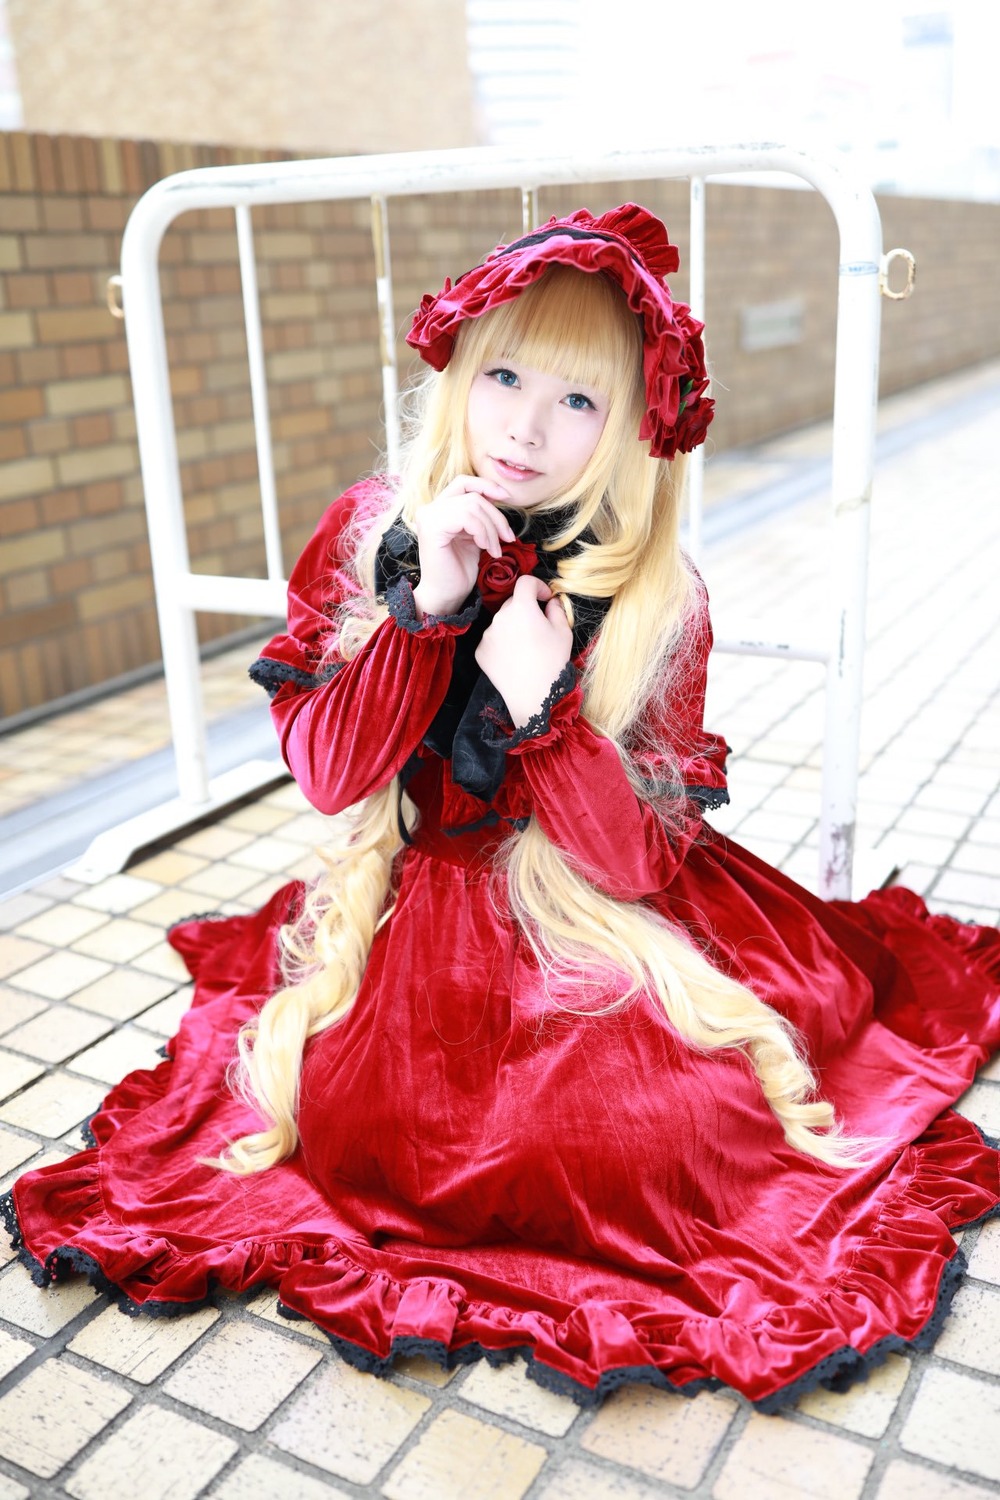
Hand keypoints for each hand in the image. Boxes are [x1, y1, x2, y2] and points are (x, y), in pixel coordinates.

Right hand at [411, 476, 514, 618]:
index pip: (464, 483)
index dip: (486, 485)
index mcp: (438, 508)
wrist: (447, 595)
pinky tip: (484, 548)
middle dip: (496, 516)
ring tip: (494, 549)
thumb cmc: (459, 570)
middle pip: (473, 495)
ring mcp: (429, 516)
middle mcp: (430, 509)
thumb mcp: (474, 535)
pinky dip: (483, 532)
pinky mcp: (432, 527)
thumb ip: (480, 516)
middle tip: (507, 538)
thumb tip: (498, 495)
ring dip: (491, 529)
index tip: (506, 497)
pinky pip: (467, 517)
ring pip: (473, 505)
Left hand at [475, 575, 573, 727]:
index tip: (545, 598)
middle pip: (512, 603)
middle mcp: (499, 617)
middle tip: (539, 627)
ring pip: (502, 622)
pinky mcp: (480, 651)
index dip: (537, 586)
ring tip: (526, 648)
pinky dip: (502, 643)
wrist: (533, 696)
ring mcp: (487, 634)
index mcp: (521, 607)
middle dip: (526, 609)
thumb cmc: (553, 662)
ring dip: (513, 627)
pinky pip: (493, 639)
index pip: (525, 582)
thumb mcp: (564, 632)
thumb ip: (557, 609)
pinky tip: (514, 658)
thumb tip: (550, 602)